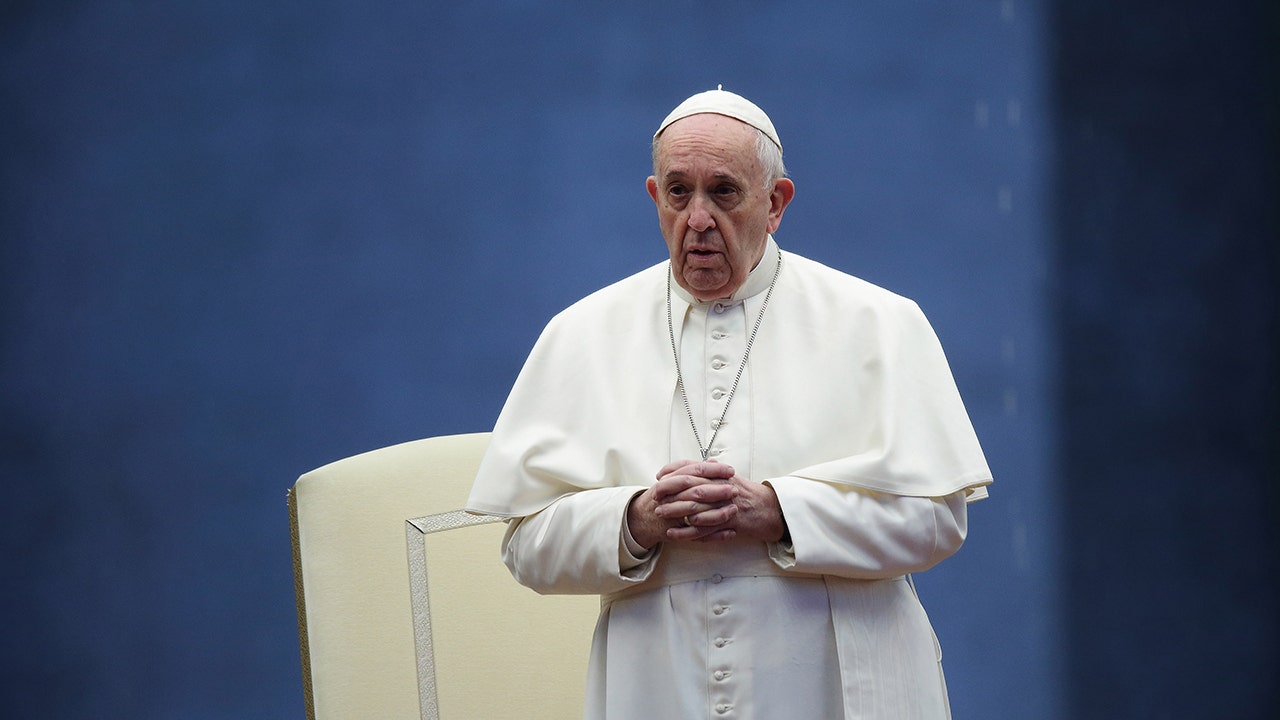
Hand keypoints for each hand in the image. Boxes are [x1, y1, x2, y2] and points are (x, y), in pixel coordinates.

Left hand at [626, 459, 785, 547]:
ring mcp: (726, 505)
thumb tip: (705, 462)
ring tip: (660, 513)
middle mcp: (723, 487)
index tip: (660, 475)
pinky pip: (704, 529)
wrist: (773, 511)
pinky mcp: (729, 523)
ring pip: (696, 507)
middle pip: (692, 485)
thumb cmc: (751, 495)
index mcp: (722, 475)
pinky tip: (674, 533)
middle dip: (670, 489)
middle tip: (654, 495)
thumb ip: (718, 471)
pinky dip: (687, 532)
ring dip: (675, 510)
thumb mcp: (735, 479)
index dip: (675, 470)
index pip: (695, 467)